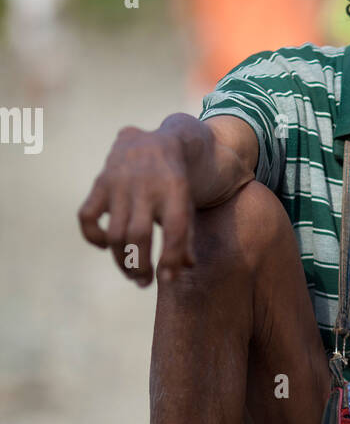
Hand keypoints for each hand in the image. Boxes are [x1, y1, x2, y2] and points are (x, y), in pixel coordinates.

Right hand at [77, 126, 194, 285]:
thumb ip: (187, 235)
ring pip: (115, 232)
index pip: (175, 228)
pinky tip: (106, 245)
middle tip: (143, 283)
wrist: (158, 141)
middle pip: (139, 235)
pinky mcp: (100, 182)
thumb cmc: (176, 183)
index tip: (167, 279)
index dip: (171, 257)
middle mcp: (146, 184)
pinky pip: (87, 216)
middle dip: (140, 266)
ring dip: (121, 260)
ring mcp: (120, 182)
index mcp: (176, 188)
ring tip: (131, 274)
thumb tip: (185, 268)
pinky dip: (93, 236)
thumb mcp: (188, 203)